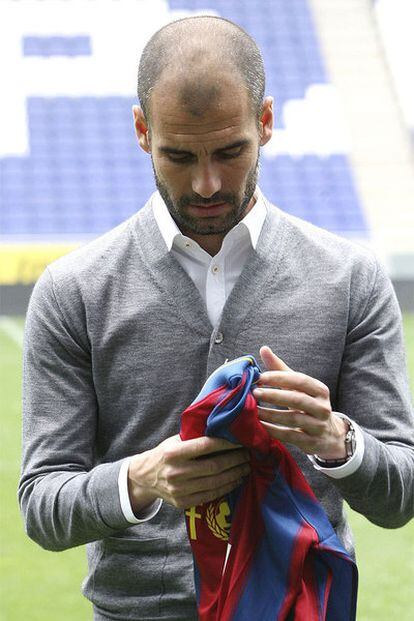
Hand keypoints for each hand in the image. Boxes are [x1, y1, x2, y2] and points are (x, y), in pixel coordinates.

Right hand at [128, 435, 249, 512]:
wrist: (144, 477)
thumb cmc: (165, 453)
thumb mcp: (175, 440)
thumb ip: (195, 436)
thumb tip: (223, 427)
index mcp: (173, 453)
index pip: (205, 446)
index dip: (226, 444)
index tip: (240, 441)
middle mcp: (176, 472)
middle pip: (214, 467)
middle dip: (235, 461)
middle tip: (248, 455)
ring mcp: (179, 490)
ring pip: (215, 483)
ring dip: (234, 475)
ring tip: (245, 467)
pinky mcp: (183, 502)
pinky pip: (210, 496)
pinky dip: (226, 488)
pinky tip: (235, 480)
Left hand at [252, 346, 347, 458]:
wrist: (328, 434)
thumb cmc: (307, 403)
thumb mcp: (297, 386)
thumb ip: (280, 369)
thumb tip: (263, 349)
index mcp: (320, 389)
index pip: (299, 380)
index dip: (279, 378)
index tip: (260, 377)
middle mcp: (322, 407)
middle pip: (297, 399)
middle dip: (274, 395)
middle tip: (254, 392)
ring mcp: (319, 425)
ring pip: (294, 418)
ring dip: (271, 414)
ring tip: (254, 410)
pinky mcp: (312, 442)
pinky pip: (291, 436)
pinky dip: (275, 430)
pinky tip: (261, 425)